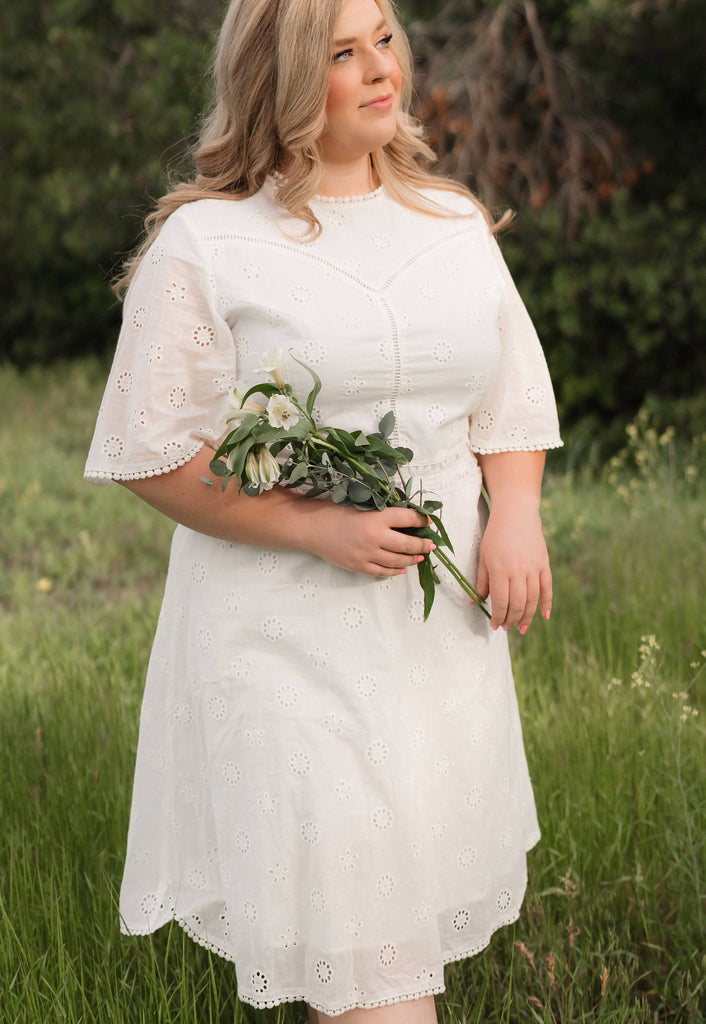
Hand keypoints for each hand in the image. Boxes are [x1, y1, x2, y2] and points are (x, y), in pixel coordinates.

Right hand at [311, 505, 433, 576]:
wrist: (313, 528)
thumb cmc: (336, 512)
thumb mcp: (362, 505)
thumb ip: (383, 513)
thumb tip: (406, 520)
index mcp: (378, 516)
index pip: (409, 519)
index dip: (422, 520)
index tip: (429, 522)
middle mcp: (376, 536)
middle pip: (409, 544)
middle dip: (424, 545)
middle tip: (431, 545)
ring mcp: (368, 554)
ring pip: (398, 561)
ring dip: (412, 560)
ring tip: (420, 557)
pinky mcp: (360, 566)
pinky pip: (383, 572)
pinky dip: (395, 571)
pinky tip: (401, 569)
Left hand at [475, 502, 551, 631]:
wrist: (516, 513)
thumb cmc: (495, 535)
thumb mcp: (483, 557)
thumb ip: (481, 581)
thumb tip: (475, 602)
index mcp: (500, 570)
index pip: (500, 601)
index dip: (498, 617)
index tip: (495, 625)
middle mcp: (518, 571)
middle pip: (518, 604)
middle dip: (512, 620)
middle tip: (507, 628)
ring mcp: (533, 568)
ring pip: (532, 600)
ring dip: (527, 617)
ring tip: (522, 628)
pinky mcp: (544, 564)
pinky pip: (547, 588)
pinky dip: (546, 604)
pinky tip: (544, 616)